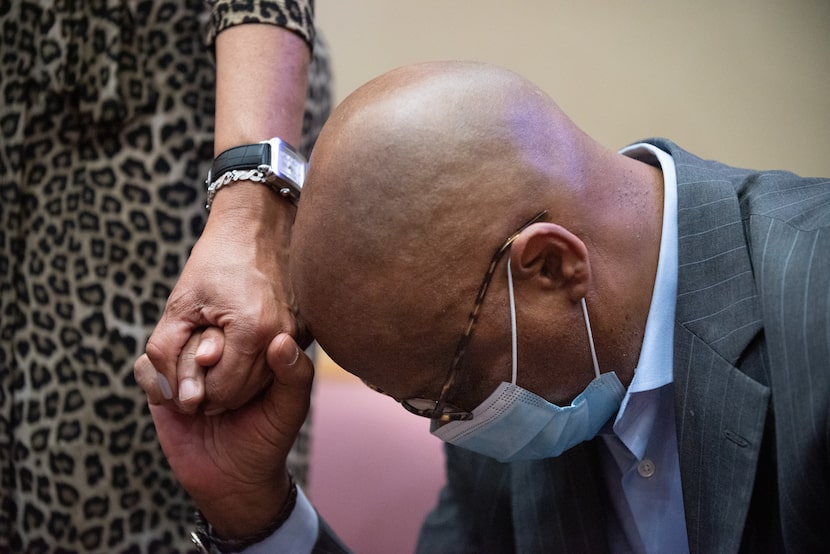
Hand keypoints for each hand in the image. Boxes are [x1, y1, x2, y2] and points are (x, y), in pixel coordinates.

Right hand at [136, 331, 313, 536]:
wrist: (233, 478)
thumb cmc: (268, 438)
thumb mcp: (290, 408)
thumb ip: (295, 375)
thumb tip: (283, 340)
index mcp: (246, 348)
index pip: (225, 325)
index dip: (216, 341)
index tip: (212, 358)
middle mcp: (214, 352)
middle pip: (191, 333)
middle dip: (193, 359)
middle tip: (200, 386)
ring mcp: (185, 367)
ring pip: (165, 350)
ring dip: (177, 376)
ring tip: (193, 403)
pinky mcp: (161, 386)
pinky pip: (145, 369)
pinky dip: (156, 384)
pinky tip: (177, 406)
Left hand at [144, 187, 306, 412]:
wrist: (258, 225)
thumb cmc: (216, 260)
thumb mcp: (178, 304)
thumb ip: (165, 352)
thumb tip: (170, 395)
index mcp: (252, 330)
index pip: (223, 392)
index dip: (197, 390)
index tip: (184, 373)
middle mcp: (283, 335)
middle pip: (245, 392)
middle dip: (216, 387)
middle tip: (197, 364)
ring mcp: (299, 333)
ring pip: (262, 382)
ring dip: (236, 377)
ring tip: (217, 350)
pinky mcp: (306, 330)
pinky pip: (275, 363)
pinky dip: (254, 362)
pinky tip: (238, 342)